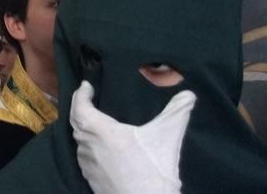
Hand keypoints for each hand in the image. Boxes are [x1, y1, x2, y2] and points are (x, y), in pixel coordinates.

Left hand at [70, 80, 195, 193]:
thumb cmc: (153, 171)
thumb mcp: (167, 137)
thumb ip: (177, 112)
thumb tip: (189, 95)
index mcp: (100, 132)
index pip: (80, 107)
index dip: (80, 94)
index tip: (86, 86)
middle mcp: (88, 147)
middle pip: (76, 122)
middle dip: (80, 107)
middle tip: (87, 99)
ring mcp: (88, 166)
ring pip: (80, 141)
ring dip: (83, 128)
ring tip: (94, 121)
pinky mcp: (92, 180)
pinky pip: (85, 157)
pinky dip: (89, 146)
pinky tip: (101, 148)